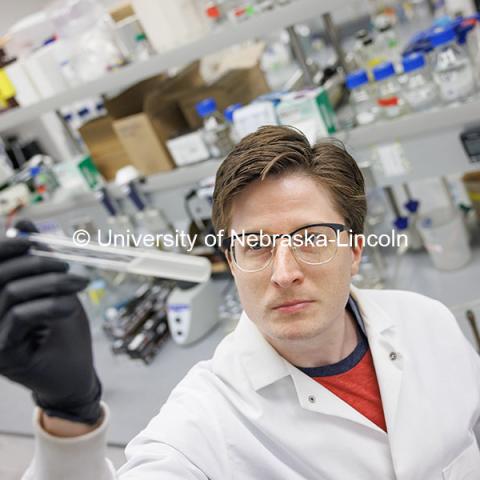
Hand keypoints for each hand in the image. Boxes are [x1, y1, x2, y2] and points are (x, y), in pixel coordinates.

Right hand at [0, 220, 101, 424]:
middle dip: (37, 264)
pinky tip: (71, 306)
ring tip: (80, 283)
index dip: (3, 246)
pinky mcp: (2, 354)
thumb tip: (23, 224)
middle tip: (68, 265)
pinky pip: (20, 316)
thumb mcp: (53, 288)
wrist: (75, 374)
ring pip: (11, 293)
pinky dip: (50, 304)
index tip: (31, 239)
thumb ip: (37, 260)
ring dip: (51, 283)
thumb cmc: (64, 329)